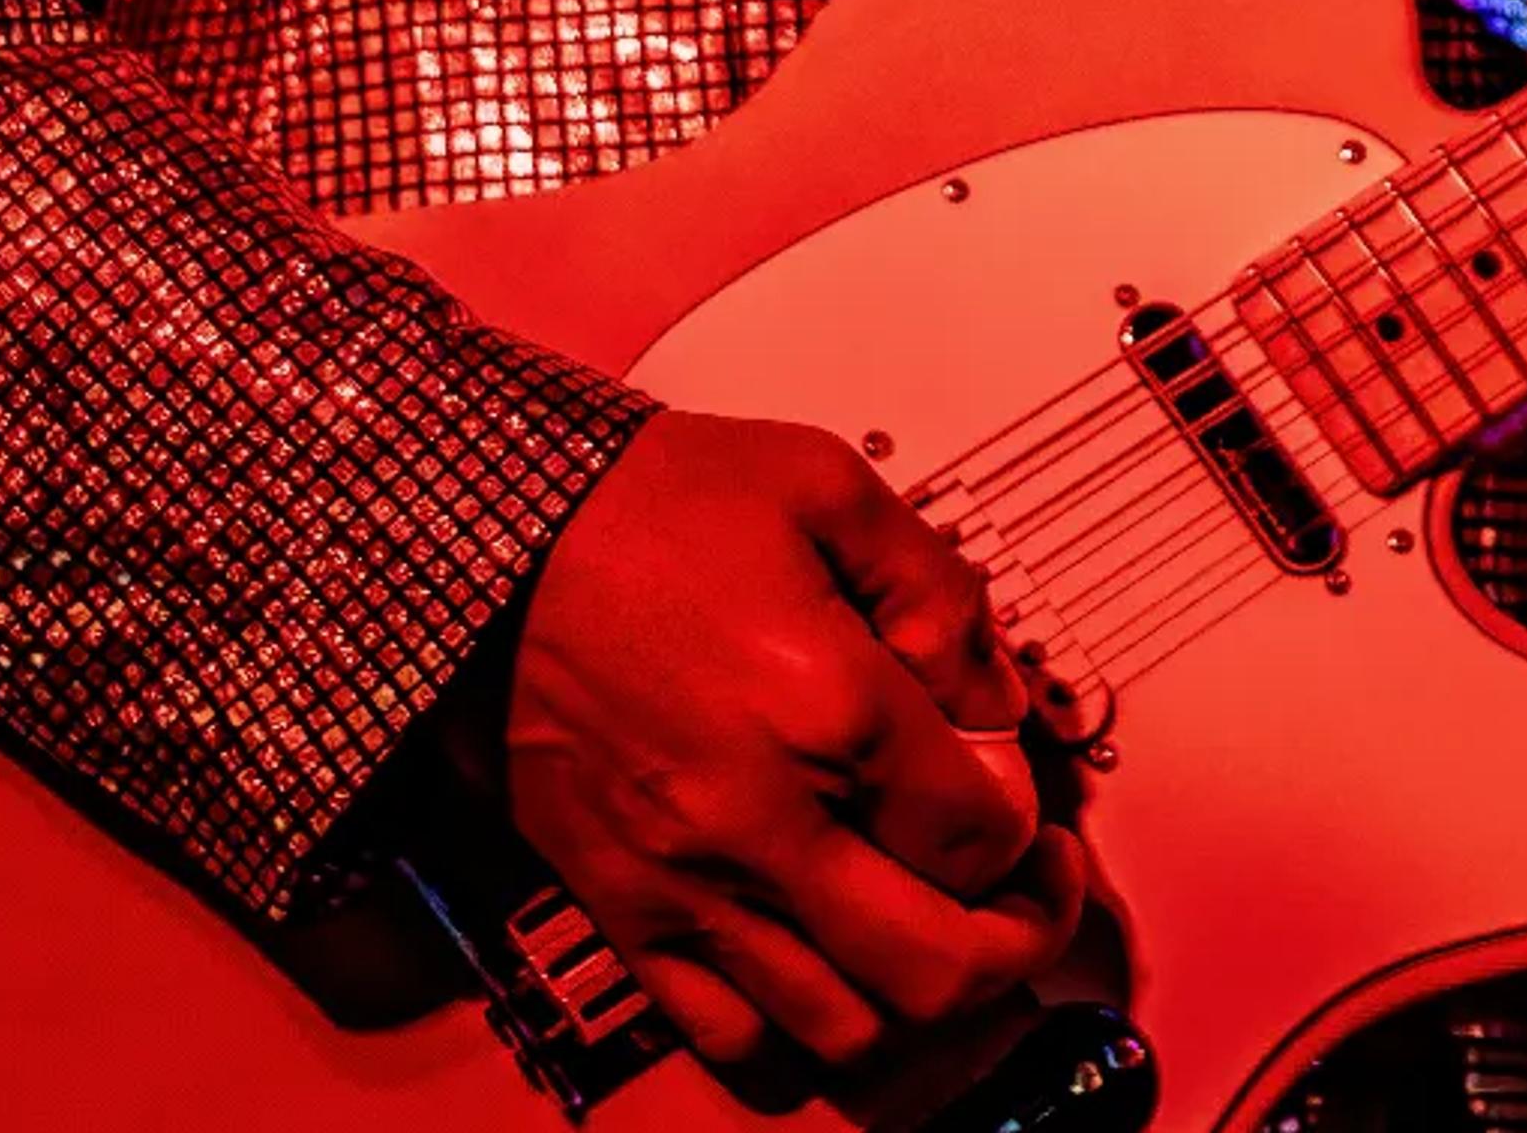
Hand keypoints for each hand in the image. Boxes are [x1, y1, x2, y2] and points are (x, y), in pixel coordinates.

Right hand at [501, 412, 1092, 1098]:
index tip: (1016, 786)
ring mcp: (687, 885)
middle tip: (1032, 891)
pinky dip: (803, 1029)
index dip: (1026, 818)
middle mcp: (762, 819)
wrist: (495, 544)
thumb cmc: (650, 507)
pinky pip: (732, 1039)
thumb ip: (938, 590)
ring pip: (847, 1028)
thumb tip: (993, 693)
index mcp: (827, 706)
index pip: (980, 831)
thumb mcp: (830, 486)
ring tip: (944, 928)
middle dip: (1016, 936)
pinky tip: (834, 964)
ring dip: (920, 995)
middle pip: (936, 963)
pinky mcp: (625, 915)